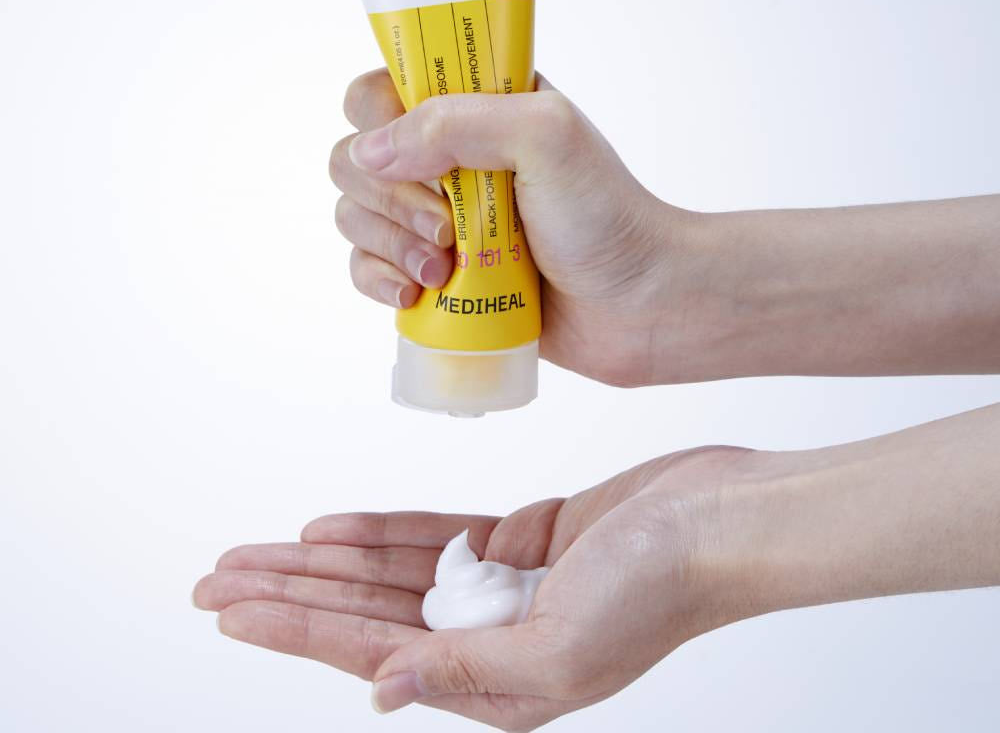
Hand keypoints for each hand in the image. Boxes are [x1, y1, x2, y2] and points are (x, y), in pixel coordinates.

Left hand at [193, 445, 757, 729]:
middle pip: (364, 611)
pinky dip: (381, 532)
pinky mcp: (519, 540)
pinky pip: (433, 536)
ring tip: (257, 553)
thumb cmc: (658, 591)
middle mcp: (488, 641)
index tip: (229, 607)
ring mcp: (501, 587)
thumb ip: (466, 672)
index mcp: (496, 686)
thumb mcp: (561, 651)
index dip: (292, 627)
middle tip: (215, 578)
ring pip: (389, 573)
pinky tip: (333, 529)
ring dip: (323, 561)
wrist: (718, 521)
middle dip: (289, 594)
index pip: (368, 650)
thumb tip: (379, 690)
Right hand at [329, 70, 693, 386]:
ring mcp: (434, 220)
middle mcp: (444, 159)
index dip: (379, 120)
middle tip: (447, 227)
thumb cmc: (605, 214)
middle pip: (352, 158)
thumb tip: (370, 152)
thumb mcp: (546, 137)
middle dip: (389, 198)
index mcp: (471, 108)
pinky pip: (365, 268)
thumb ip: (457, 123)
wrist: (637, 305)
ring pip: (352, 215)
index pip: (380, 90)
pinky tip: (415, 294)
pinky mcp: (430, 275)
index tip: (419, 156)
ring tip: (444, 270)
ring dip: (388, 243)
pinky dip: (377, 280)